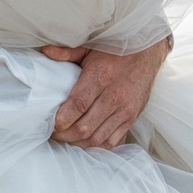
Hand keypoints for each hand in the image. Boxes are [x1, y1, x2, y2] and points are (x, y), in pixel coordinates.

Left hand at [42, 36, 170, 149]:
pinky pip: (113, 141)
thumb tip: (45, 52)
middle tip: (52, 133)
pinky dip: (97, 145)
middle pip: (86, 126)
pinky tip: (84, 141)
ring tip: (65, 138)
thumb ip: (68, 53)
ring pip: (98, 138)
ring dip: (79, 142)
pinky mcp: (132, 118)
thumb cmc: (116, 50)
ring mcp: (125, 110)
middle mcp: (115, 96)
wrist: (148, 53)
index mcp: (101, 76)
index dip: (63, 118)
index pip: (79, 103)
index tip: (51, 123)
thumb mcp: (90, 47)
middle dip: (65, 134)